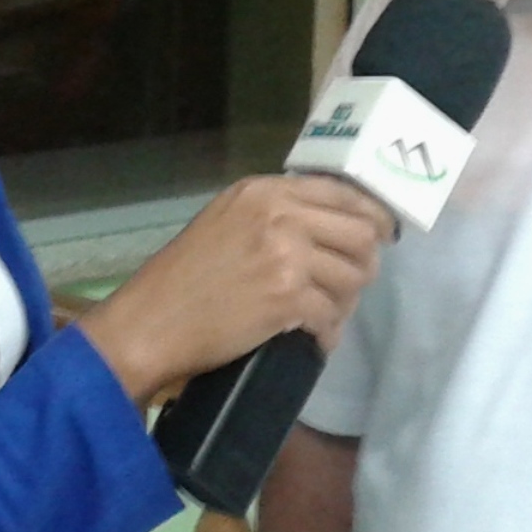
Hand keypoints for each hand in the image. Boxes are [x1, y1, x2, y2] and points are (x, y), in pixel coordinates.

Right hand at [79, 176, 395, 403]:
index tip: (380, 237)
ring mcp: (287, 254)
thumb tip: (328, 230)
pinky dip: (327, 333)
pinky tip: (314, 340)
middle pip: (361, 233)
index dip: (371, 217)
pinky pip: (331, 315)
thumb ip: (273, 215)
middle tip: (352, 286)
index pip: (341, 193)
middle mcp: (280, 214)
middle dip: (365, 264)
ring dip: (345, 303)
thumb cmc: (181, 277)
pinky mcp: (288, 297)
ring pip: (353, 277)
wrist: (151, 322)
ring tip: (325, 316)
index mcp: (264, 191)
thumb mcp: (224, 221)